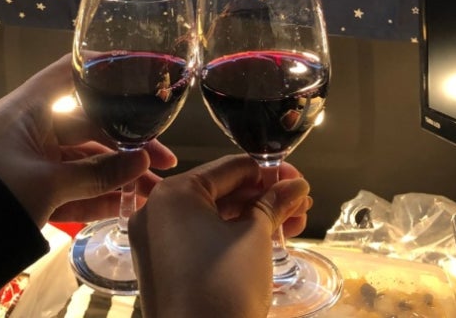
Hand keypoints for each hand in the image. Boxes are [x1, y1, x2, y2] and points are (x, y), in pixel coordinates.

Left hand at [0, 53, 177, 227]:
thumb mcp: (46, 184)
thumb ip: (98, 173)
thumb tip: (143, 163)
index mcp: (26, 110)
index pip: (69, 74)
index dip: (103, 69)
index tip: (140, 73)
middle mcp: (32, 128)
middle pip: (90, 124)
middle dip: (127, 142)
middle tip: (163, 158)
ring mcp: (35, 159)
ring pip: (86, 159)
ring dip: (119, 173)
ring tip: (154, 189)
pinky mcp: (36, 188)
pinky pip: (75, 184)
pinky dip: (99, 193)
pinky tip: (127, 203)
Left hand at [128, 154, 311, 317]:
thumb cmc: (225, 286)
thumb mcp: (255, 237)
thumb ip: (274, 204)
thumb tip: (296, 185)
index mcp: (173, 194)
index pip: (230, 168)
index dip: (269, 172)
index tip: (297, 180)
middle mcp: (157, 211)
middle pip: (222, 191)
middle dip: (265, 197)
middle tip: (300, 202)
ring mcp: (156, 242)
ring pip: (214, 217)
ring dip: (255, 216)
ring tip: (295, 221)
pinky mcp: (164, 268)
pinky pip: (201, 239)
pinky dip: (233, 236)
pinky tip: (269, 237)